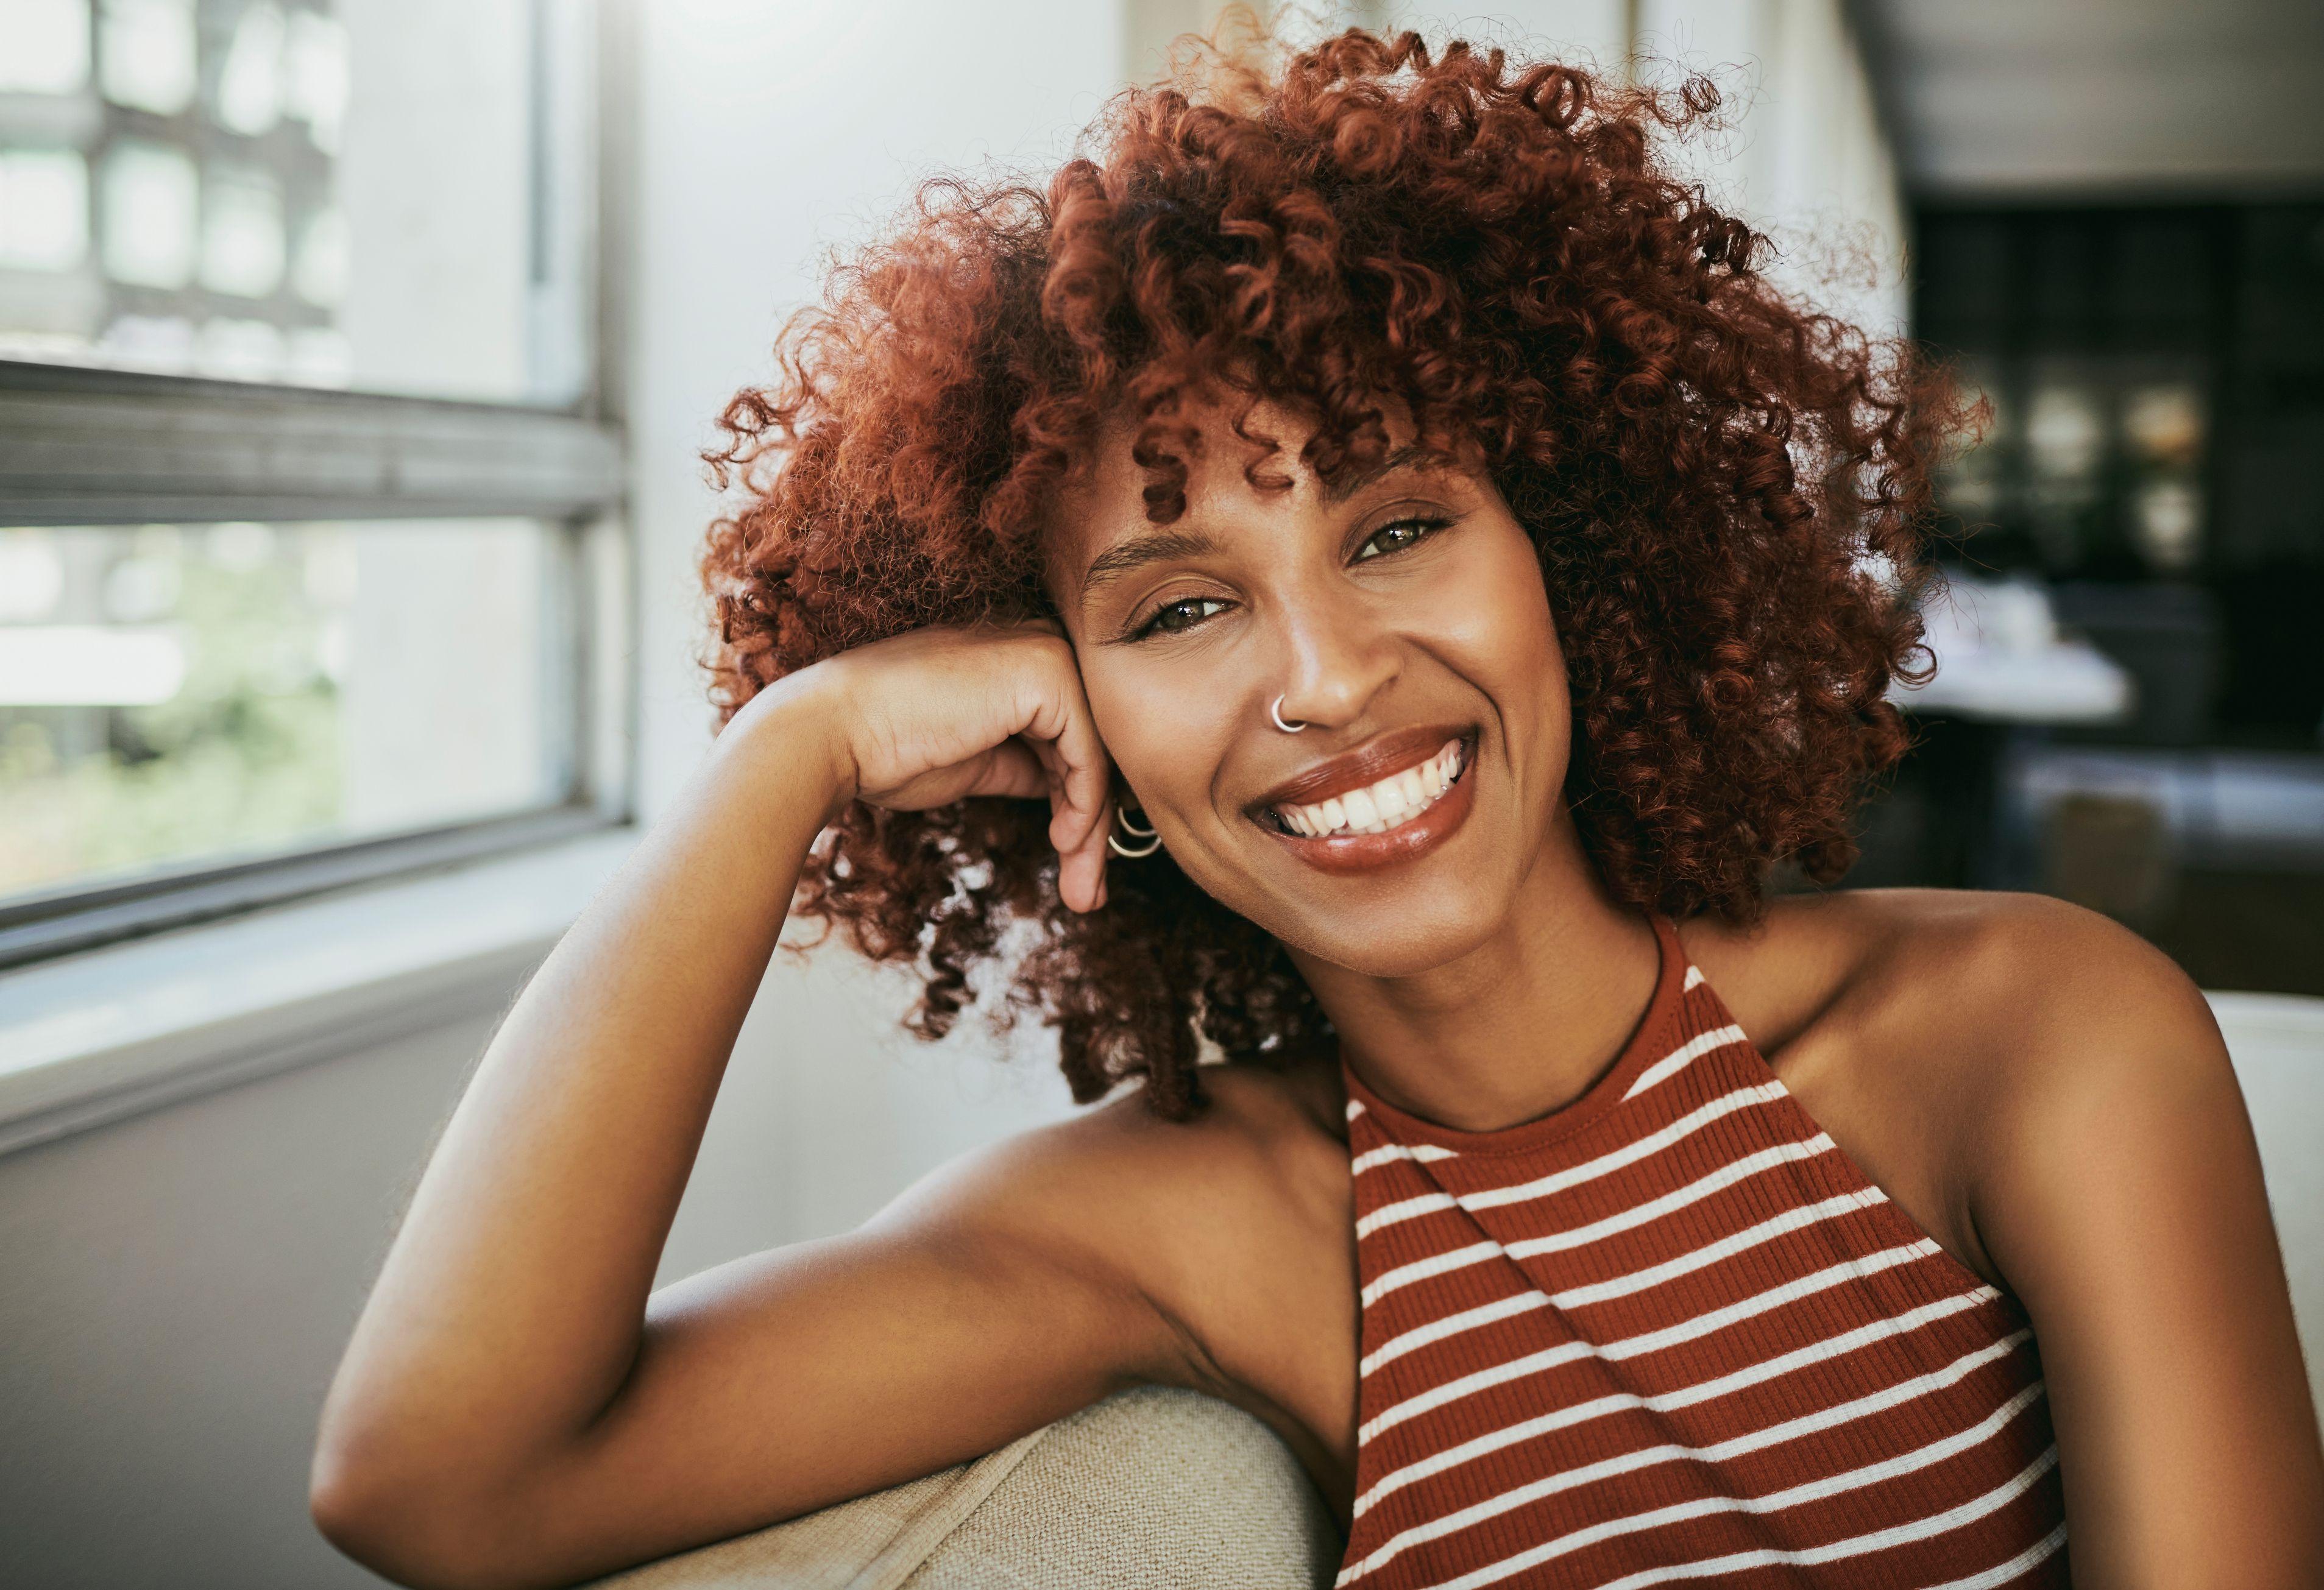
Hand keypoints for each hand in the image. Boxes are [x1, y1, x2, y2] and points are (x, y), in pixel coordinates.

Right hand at [738, 620, 1117, 911]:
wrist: (830, 734)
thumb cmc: (887, 749)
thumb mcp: (975, 761)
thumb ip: (1023, 763)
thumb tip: (1064, 790)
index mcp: (1016, 658)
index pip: (1072, 737)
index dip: (1079, 804)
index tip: (1077, 863)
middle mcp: (1037, 643)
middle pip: (1092, 746)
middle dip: (1094, 825)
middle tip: (1087, 891)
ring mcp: (1044, 652)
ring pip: (1098, 754)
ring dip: (1092, 830)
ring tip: (1081, 888)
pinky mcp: (1045, 673)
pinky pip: (1088, 752)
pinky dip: (1085, 806)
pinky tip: (1064, 843)